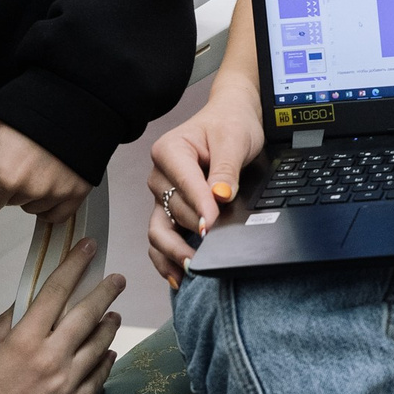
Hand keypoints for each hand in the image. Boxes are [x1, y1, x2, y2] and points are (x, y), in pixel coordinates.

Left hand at [0, 113, 92, 223]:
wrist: (76, 100)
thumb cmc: (35, 107)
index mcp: (8, 174)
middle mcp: (35, 188)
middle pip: (9, 203)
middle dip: (6, 186)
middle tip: (16, 159)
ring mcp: (59, 192)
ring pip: (32, 207)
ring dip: (29, 193)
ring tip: (36, 164)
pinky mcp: (78, 191)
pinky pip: (57, 215)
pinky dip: (50, 204)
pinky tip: (48, 182)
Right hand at [0, 239, 122, 393]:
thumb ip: (9, 324)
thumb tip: (27, 303)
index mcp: (24, 339)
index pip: (56, 291)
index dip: (75, 265)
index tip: (88, 248)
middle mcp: (49, 358)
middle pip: (87, 314)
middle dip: (105, 292)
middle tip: (117, 280)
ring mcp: (64, 383)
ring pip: (99, 345)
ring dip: (109, 326)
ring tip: (113, 315)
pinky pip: (97, 378)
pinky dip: (105, 361)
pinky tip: (108, 351)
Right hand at [146, 75, 265, 284]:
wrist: (231, 118)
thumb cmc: (230, 124)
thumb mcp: (234, 139)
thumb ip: (225, 169)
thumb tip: (219, 197)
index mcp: (170, 151)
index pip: (183, 183)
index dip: (199, 206)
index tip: (213, 224)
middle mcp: (160, 175)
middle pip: (172, 210)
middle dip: (193, 227)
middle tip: (213, 246)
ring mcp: (162, 194)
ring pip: (159, 229)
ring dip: (174, 250)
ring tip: (192, 268)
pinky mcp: (169, 209)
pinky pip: (161, 237)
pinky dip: (166, 258)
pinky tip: (178, 275)